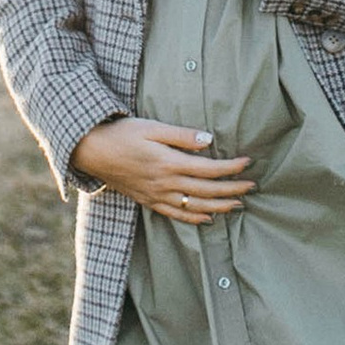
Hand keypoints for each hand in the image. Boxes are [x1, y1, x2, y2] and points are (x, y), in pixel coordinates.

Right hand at [71, 118, 254, 221]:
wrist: (92, 152)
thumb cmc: (122, 134)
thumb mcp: (152, 127)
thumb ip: (181, 135)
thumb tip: (209, 140)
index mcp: (169, 162)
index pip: (209, 169)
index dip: (231, 168)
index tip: (248, 162)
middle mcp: (165, 183)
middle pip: (207, 190)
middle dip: (232, 190)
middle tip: (253, 186)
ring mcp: (157, 195)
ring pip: (195, 206)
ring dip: (219, 206)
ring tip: (238, 204)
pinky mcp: (148, 201)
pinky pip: (176, 214)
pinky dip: (195, 217)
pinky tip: (208, 217)